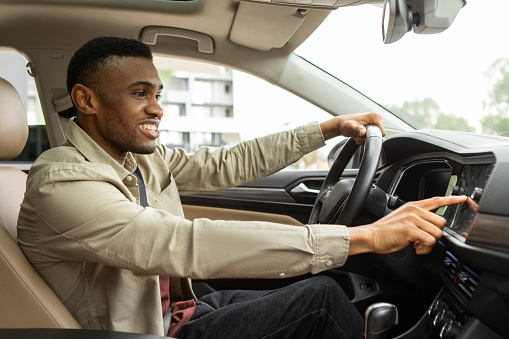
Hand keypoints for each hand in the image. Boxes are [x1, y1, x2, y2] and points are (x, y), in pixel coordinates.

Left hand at [319, 112, 385, 143]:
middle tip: (358, 137)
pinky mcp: (372, 126)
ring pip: (374, 137)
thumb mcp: (351, 127)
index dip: (371, 137)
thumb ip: (357, 129)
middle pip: (377, 135)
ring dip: (365, 139)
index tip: (361, 135)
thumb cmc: (345, 124)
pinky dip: (365, 139)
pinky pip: (372, 136)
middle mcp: (376, 118)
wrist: (341, 124)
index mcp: (374, 116)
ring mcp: (374, 123)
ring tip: (357, 137)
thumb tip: (363, 132)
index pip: (381, 132)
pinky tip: (358, 137)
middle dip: (367, 138)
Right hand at [347, 196, 467, 254]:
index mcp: (413, 206)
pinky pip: (429, 241)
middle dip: (436, 234)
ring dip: (430, 243)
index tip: (462, 198)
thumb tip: (429, 227)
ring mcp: (412, 219)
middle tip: (425, 240)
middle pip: (441, 221)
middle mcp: (414, 210)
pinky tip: (416, 248)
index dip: (451, 200)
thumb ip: (416, 219)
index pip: (436, 200)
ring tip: (419, 246)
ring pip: (437, 232)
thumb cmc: (385, 231)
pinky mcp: (411, 230)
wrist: (371, 236)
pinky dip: (425, 248)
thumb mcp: (402, 219)